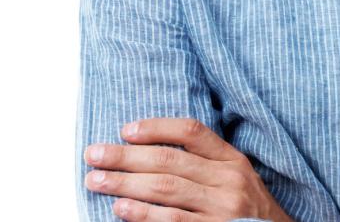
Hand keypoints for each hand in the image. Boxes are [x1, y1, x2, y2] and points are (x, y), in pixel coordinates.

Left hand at [84, 117, 294, 220]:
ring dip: (124, 184)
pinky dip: (142, 214)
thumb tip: (147, 149)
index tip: (125, 130)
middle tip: (94, 154)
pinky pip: (171, 221)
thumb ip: (202, 162)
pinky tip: (120, 208)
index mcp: (232, 159)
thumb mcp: (234, 176)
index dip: (156, 127)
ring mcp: (222, 209)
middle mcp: (228, 180)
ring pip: (165, 189)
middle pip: (169, 160)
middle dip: (126, 156)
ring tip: (96, 180)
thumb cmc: (246, 209)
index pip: (191, 132)